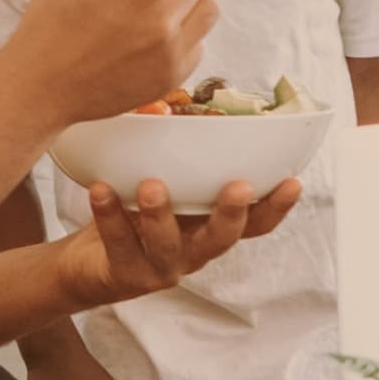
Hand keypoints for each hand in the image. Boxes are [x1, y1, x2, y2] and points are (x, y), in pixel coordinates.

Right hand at [5, 0, 218, 127]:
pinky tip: (148, 37)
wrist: (41, 87)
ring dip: (187, 3)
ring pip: (205, 13)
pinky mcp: (171, 79)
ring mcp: (170, 56)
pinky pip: (197, 45)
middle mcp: (163, 25)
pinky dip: (181, 35)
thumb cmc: (53, 24)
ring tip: (150, 8)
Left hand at [56, 178, 302, 307]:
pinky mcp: (124, 274)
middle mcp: (192, 251)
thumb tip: (170, 105)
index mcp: (208, 227)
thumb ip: (174, 155)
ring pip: (168, 245)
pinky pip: (119, 244)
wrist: (86, 264)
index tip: (292, 182)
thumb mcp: (161, 184)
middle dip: (232, 214)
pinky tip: (100, 189)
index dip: (275, 207)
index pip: (253, 223)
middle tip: (238, 188)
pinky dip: (109, 214)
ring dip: (161, 215)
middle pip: (221, 240)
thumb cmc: (132, 215)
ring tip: (151, 185)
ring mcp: (160, 267)